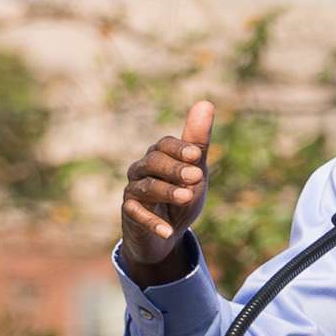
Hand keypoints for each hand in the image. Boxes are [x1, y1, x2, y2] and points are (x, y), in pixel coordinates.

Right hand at [119, 100, 214, 284]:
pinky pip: (136, 215)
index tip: (195, 155)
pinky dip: (152, 223)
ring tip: (187, 197)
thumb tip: (206, 102)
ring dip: (167, 192)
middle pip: (153, 162)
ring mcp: (133, 190)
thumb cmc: (180, 195)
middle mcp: (142, 169)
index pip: (164, 145)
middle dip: (175, 169)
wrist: (165, 232)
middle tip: (197, 176)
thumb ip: (197, 142)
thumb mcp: (194, 171)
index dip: (179, 148)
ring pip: (146, 187)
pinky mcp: (129, 213)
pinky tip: (168, 231)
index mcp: (159, 155)